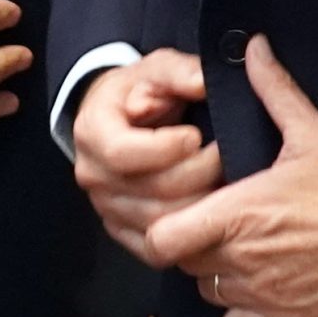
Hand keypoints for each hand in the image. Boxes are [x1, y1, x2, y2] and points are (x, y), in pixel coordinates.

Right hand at [72, 48, 222, 263]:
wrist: (120, 116)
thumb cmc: (141, 90)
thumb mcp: (158, 69)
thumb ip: (180, 72)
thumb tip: (202, 81)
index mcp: (92, 132)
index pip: (123, 152)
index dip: (166, 148)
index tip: (196, 135)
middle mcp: (92, 174)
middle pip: (148, 190)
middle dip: (195, 175)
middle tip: (224, 156)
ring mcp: (105, 207)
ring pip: (158, 223)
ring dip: (199, 206)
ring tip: (225, 182)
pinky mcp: (121, 230)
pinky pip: (157, 247)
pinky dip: (188, 235)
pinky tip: (212, 211)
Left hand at [147, 35, 317, 316]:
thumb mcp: (312, 131)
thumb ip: (272, 90)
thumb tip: (253, 48)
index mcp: (235, 213)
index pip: (161, 240)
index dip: (163, 228)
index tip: (183, 211)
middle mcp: (240, 260)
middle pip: (184, 264)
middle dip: (194, 244)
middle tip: (221, 224)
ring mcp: (262, 296)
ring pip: (209, 294)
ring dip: (218, 275)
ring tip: (244, 251)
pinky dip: (241, 311)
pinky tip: (262, 284)